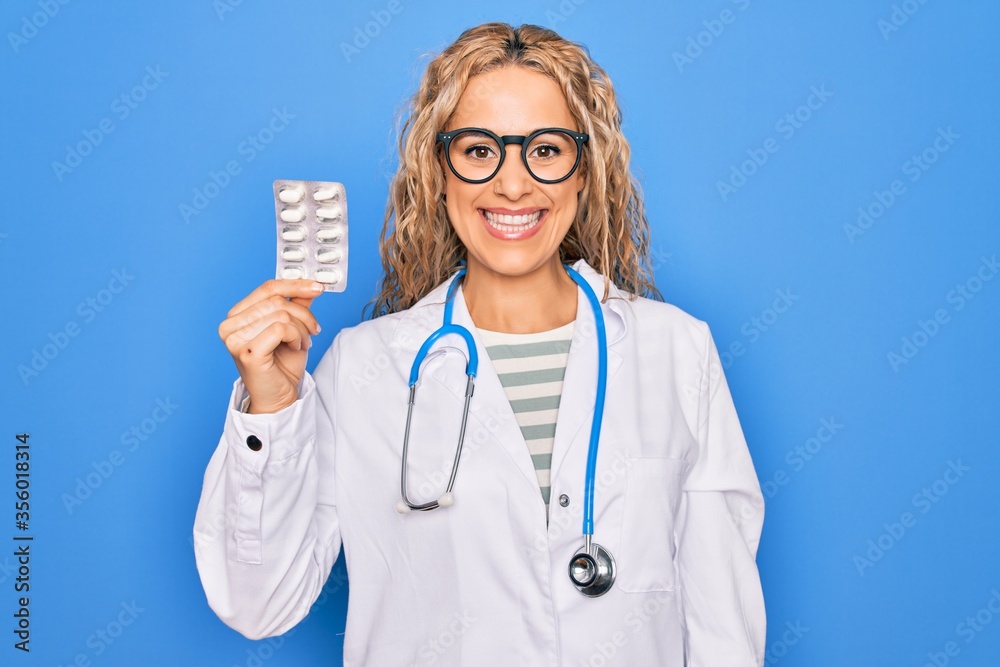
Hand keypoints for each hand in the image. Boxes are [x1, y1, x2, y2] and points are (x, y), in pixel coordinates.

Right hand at [219, 279, 323, 413]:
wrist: (279, 398)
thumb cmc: (282, 365)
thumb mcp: (293, 328)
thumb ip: (296, 304)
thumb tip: (310, 283)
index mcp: (237, 315)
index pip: (267, 288)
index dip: (295, 284)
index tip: (319, 287)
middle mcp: (230, 325)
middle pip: (277, 300)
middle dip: (303, 315)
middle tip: (312, 332)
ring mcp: (234, 339)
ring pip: (281, 314)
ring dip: (302, 329)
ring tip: (302, 344)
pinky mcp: (247, 351)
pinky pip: (281, 328)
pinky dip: (296, 337)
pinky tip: (295, 348)